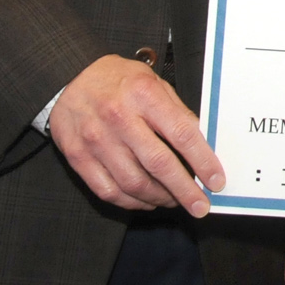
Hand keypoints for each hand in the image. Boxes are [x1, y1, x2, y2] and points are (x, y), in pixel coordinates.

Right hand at [48, 55, 224, 216]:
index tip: (216, 180)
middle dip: (184, 190)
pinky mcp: (79, 158)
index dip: (202, 161)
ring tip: (175, 201)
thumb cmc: (116, 79)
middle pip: (159, 164)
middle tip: (200, 205)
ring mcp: (96, 141)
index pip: (181, 133)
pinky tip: (147, 200)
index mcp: (143, 95)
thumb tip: (203, 144)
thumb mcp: (152, 82)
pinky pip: (110, 191)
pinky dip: (132, 202)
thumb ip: (176, 111)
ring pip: (134, 183)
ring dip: (160, 198)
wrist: (68, 78)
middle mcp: (119, 118)